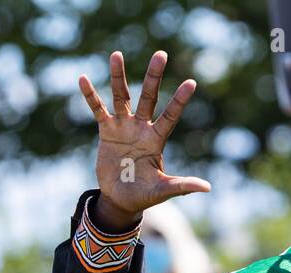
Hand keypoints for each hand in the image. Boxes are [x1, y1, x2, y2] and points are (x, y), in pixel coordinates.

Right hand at [77, 50, 210, 232]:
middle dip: (153, 77)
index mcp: (156, 140)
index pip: (170, 116)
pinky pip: (97, 110)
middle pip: (148, 97)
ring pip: (122, 97)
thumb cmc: (144, 195)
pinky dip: (90, 96)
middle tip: (161, 54)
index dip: (179, 101)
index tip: (191, 82)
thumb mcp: (162, 191)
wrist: (120, 200)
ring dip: (118, 77)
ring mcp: (123, 127)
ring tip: (116, 54)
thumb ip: (181, 186)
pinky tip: (83, 78)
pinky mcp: (106, 131)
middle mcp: (141, 128)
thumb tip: (207, 188)